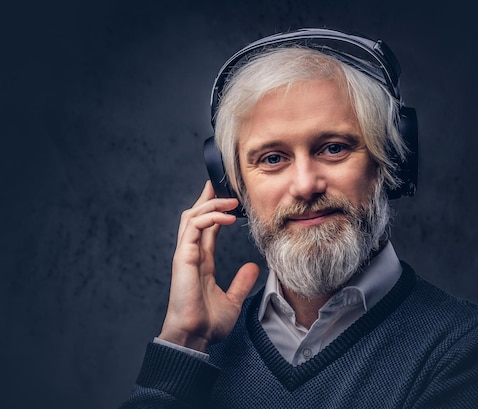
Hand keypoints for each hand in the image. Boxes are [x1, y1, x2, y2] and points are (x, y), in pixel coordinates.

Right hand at [158, 181, 259, 350]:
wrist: (195, 336)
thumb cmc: (208, 322)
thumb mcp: (233, 299)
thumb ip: (241, 282)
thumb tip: (253, 268)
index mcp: (201, 261)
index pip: (205, 227)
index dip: (214, 210)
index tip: (225, 196)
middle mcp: (191, 254)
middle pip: (195, 216)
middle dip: (207, 198)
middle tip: (221, 183)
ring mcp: (185, 254)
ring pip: (192, 216)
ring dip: (211, 204)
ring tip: (231, 200)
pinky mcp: (183, 256)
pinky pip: (193, 227)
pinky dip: (209, 217)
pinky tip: (227, 217)